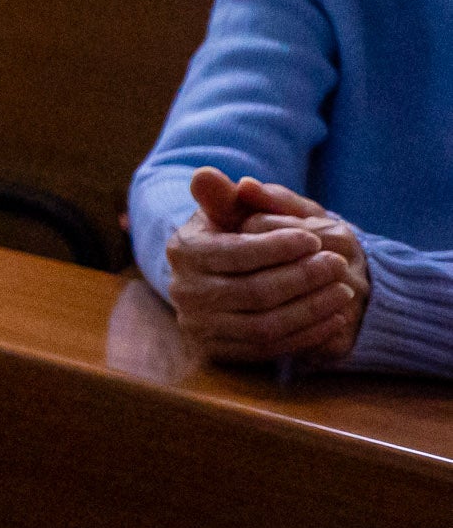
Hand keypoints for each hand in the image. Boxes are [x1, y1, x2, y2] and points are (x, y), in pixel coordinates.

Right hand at [167, 168, 370, 366]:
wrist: (221, 278)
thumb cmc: (232, 236)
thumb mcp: (229, 211)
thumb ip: (224, 194)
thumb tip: (205, 174)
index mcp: (183, 252)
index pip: (235, 252)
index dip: (278, 247)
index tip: (314, 238)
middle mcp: (184, 292)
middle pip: (254, 292)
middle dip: (303, 277)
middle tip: (338, 264)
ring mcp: (200, 327)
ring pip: (265, 325)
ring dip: (311, 309)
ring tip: (344, 290)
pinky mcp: (219, 353)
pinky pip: (269, 350)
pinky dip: (307, 335)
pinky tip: (335, 317)